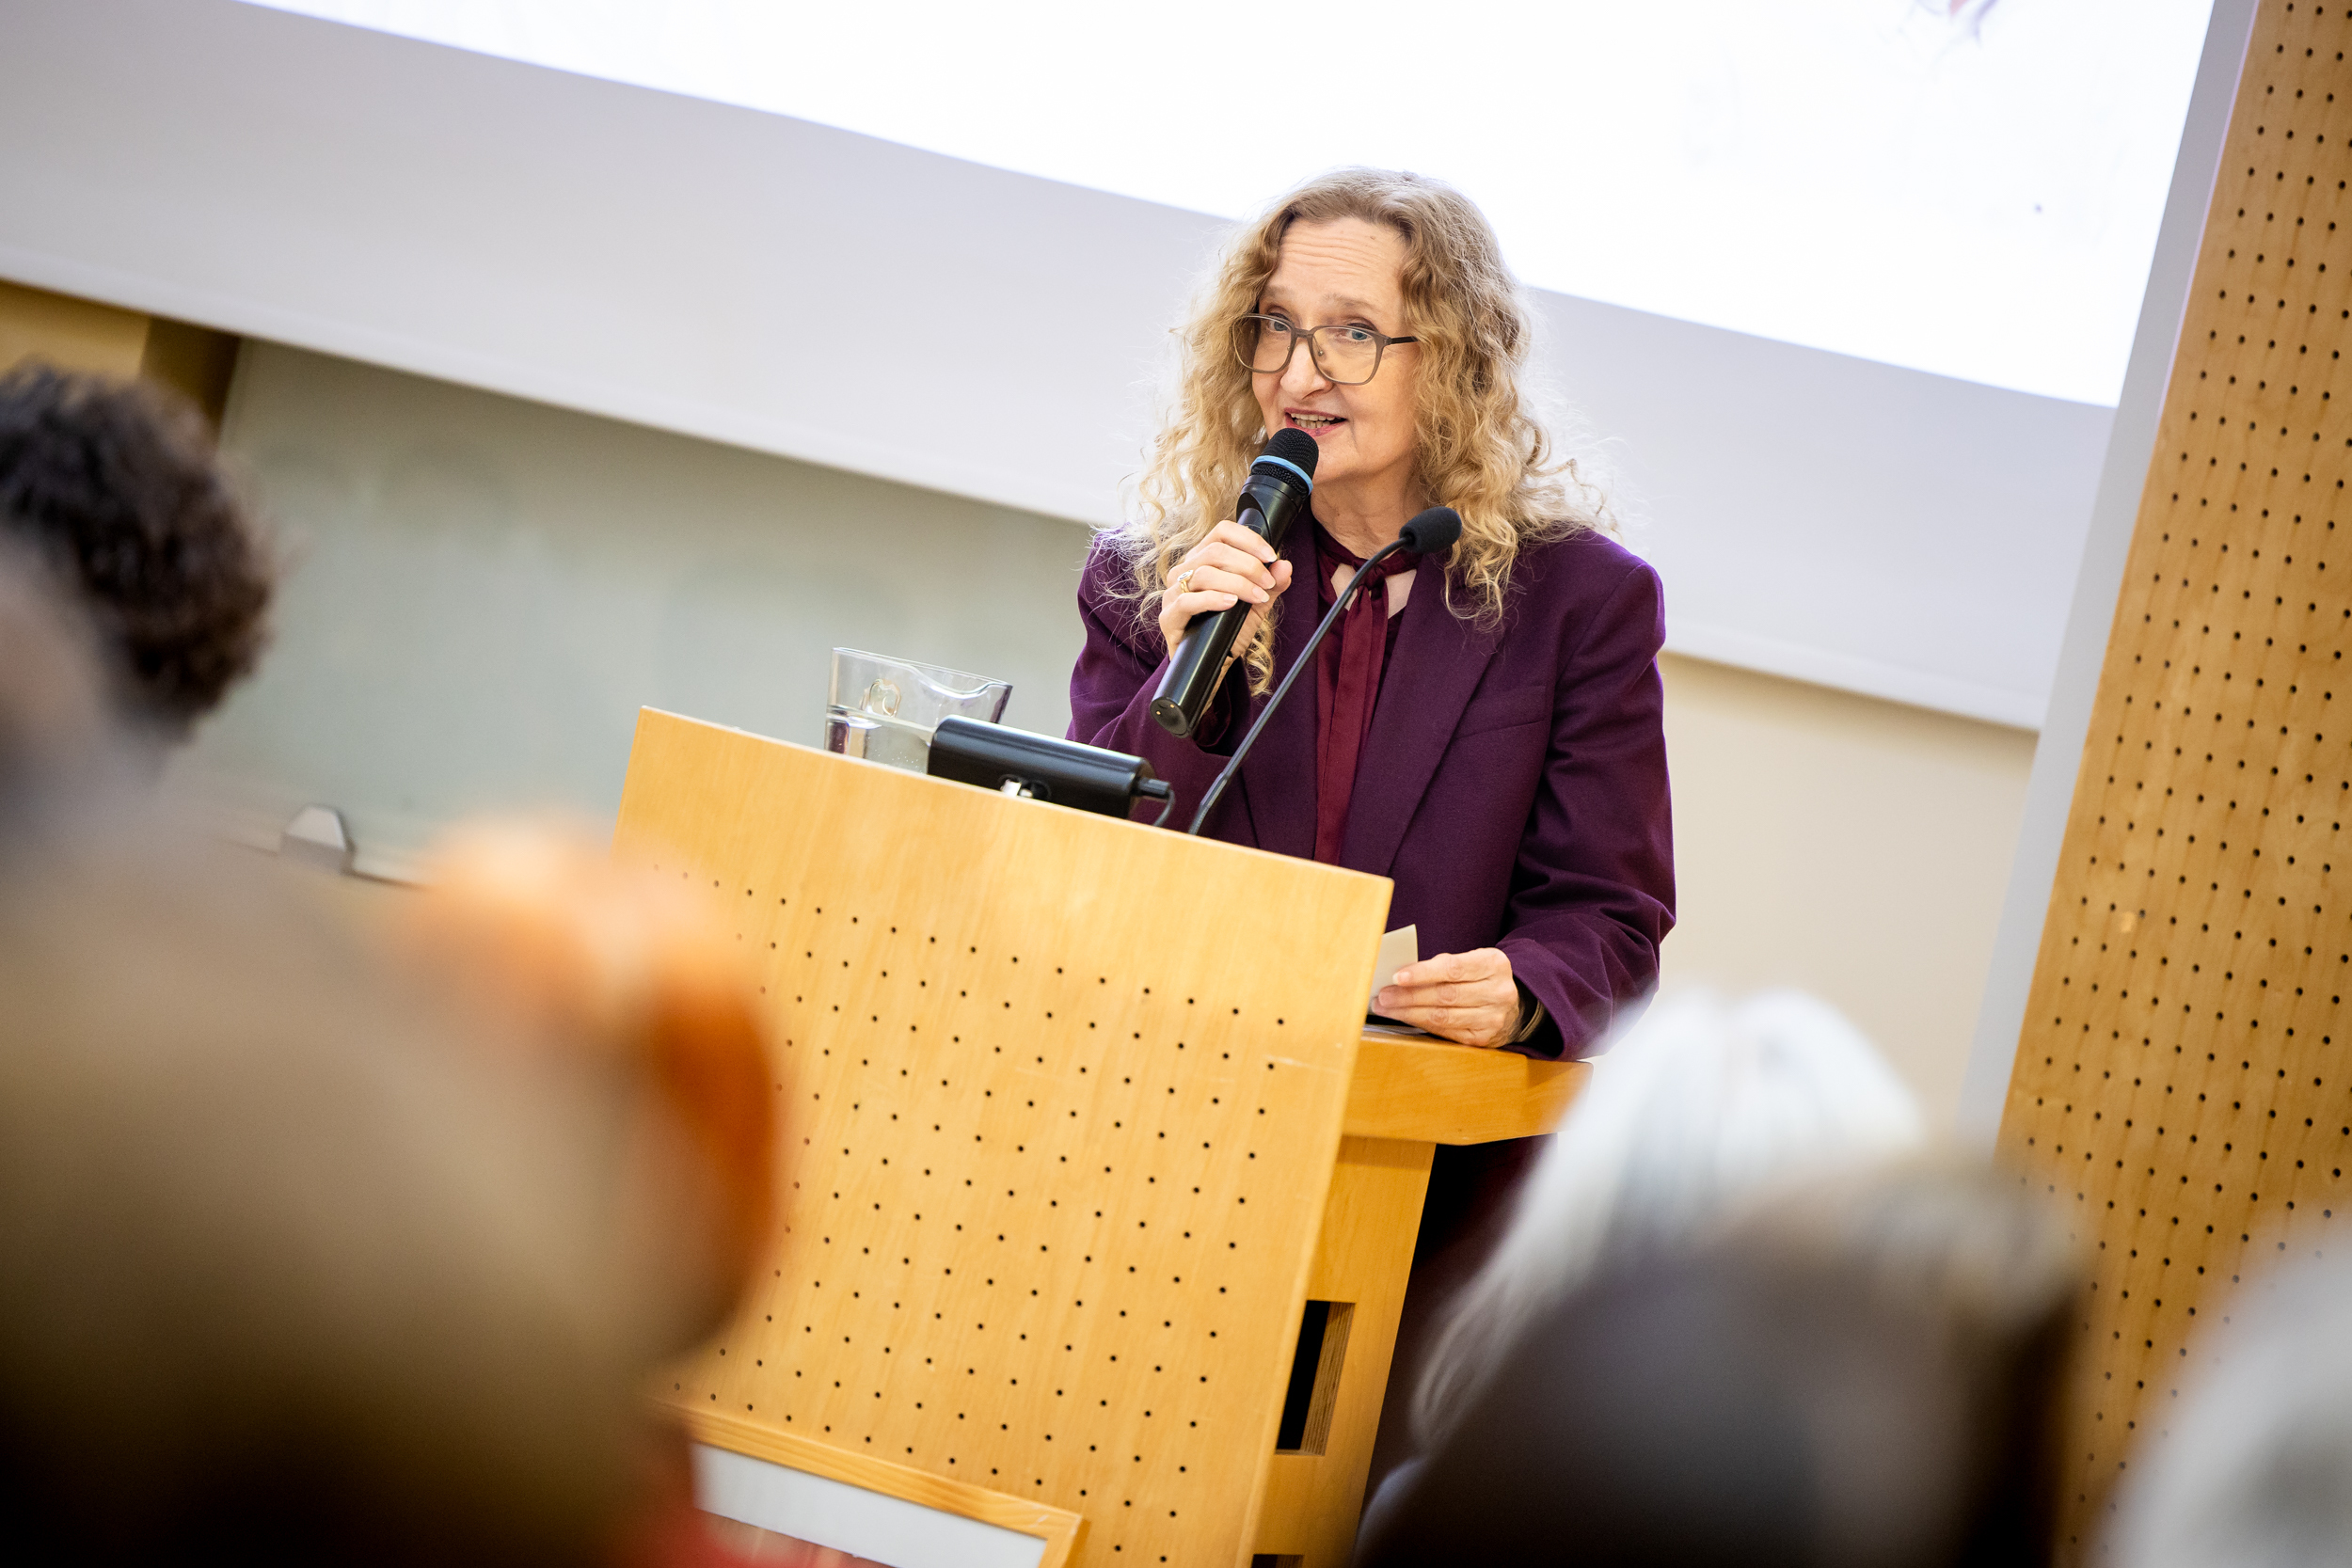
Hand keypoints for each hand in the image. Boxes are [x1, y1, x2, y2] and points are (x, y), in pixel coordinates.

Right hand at [1157, 519, 1294, 661]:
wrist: (1214, 665)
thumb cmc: (1229, 630)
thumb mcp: (1256, 605)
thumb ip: (1271, 585)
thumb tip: (1285, 565)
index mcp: (1202, 560)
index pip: (1222, 532)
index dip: (1249, 539)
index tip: (1271, 556)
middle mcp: (1184, 571)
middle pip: (1215, 551)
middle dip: (1248, 565)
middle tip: (1267, 583)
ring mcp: (1173, 593)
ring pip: (1204, 573)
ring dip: (1237, 583)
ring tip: (1257, 597)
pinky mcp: (1169, 617)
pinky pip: (1188, 601)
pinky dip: (1213, 599)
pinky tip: (1232, 604)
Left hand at [1374, 948, 1522, 1048]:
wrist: (1513, 1006)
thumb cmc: (1480, 978)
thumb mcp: (1470, 961)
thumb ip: (1441, 965)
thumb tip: (1400, 975)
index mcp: (1494, 965)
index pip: (1453, 968)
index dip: (1423, 973)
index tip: (1397, 976)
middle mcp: (1498, 992)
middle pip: (1446, 995)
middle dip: (1409, 996)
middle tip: (1383, 995)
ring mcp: (1493, 1018)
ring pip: (1444, 1016)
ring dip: (1409, 1013)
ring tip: (1386, 1008)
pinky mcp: (1483, 1038)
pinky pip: (1446, 1032)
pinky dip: (1422, 1024)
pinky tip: (1405, 1018)